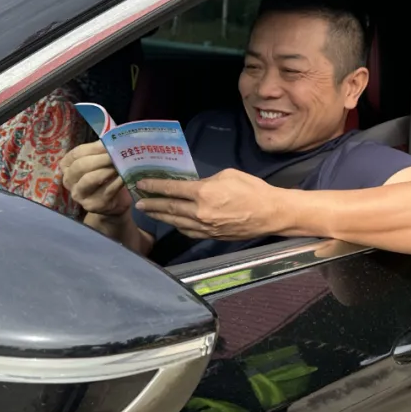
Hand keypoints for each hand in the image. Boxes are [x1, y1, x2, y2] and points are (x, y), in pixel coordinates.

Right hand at [60, 141, 130, 217]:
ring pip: (90, 179)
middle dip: (100, 158)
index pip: (77, 153)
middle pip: (81, 166)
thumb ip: (102, 151)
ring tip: (120, 164)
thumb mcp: (101, 162)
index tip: (109, 143)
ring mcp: (79, 194)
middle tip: (117, 154)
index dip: (94, 147)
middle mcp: (69, 180)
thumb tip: (111, 138)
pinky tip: (125, 177)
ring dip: (107, 170)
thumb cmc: (106, 177)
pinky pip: (106, 191)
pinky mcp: (93, 205)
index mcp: (68, 165)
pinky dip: (117, 182)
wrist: (114, 202)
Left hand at [135, 168, 279, 240]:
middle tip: (139, 202)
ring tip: (149, 212)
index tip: (142, 184)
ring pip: (176, 222)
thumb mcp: (228, 175)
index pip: (172, 189)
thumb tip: (196, 187)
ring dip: (161, 216)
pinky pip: (189, 232)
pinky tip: (172, 222)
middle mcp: (200, 212)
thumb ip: (207, 181)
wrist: (271, 213)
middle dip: (152, 204)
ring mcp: (205, 227)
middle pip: (169, 208)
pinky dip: (177, 226)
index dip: (155, 186)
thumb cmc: (253, 189)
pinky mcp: (212, 236)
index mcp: (204, 193)